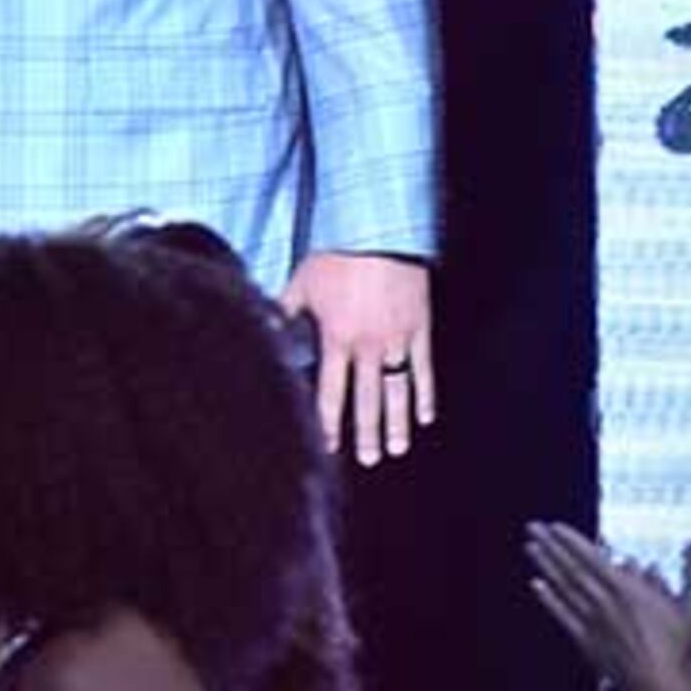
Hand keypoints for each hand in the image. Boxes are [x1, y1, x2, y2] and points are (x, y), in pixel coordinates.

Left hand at [282, 250, 432, 465]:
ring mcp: (398, 338)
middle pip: (368, 400)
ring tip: (397, 448)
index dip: (330, 423)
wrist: (379, 231)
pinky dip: (426, 393)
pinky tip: (425, 415)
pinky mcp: (420, 326)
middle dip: (368, 433)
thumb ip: (284, 311)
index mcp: (338, 338)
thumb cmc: (338, 254)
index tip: (329, 447)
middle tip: (371, 459)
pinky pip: (424, 368)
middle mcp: (368, 346)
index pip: (332, 392)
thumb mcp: (303, 281)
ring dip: (397, 422)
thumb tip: (264, 332)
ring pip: (398, 391)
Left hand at [523, 520, 690, 690]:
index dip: (571, 541)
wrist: (663, 688)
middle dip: (551, 547)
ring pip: (564, 588)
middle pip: (572, 569)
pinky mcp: (587, 643)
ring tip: (532, 548)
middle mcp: (605, 603)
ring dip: (546, 565)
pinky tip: (538, 586)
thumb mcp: (677, 608)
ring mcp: (593, 623)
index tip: (555, 527)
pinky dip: (549, 599)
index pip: (591, 558)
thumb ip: (656, 584)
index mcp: (626, 590)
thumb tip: (641, 566)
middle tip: (534, 529)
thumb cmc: (676, 651)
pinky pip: (564, 616)